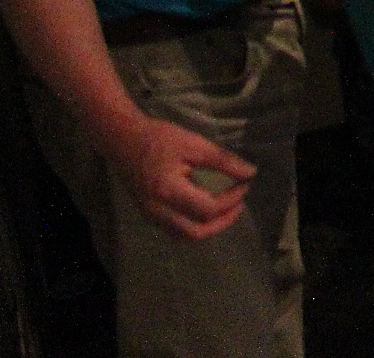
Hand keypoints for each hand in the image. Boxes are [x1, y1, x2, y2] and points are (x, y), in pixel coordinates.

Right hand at [106, 112, 256, 240]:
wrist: (123, 140)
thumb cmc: (159, 138)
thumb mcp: (194, 144)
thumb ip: (222, 160)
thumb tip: (250, 173)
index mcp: (170, 192)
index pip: (208, 209)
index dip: (232, 200)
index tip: (245, 184)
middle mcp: (158, 211)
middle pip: (196, 233)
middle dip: (223, 221)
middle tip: (239, 204)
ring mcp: (151, 215)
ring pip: (184, 236)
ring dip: (209, 227)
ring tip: (226, 209)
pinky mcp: (148, 214)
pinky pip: (174, 231)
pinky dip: (193, 226)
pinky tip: (205, 211)